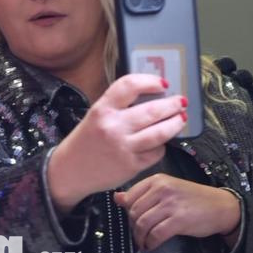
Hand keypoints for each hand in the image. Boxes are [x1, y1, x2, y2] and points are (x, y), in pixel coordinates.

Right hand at [47, 73, 185, 212]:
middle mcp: (113, 127)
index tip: (162, 83)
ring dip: (175, 124)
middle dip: (172, 104)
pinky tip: (160, 142)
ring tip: (181, 119)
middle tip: (181, 102)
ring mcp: (123, 147)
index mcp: (102, 109)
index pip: (130, 86)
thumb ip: (119, 106)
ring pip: (160, 133)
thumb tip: (152, 96)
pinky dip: (161, 146)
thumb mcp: (96, 116)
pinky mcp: (131, 166)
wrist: (71, 171)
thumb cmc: (86, 141)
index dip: (150, 81)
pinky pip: (155, 152)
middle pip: (153, 110)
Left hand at [115, 173, 240, 250]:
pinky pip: (156, 234)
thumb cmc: (192, 199)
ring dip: (140, 237)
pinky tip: (152, 245)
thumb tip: (117, 198)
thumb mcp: (167, 190)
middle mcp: (162, 189)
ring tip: (144, 242)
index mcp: (157, 180)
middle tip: (139, 235)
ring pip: (143, 223)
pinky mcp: (179, 220)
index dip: (128, 212)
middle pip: (134, 211)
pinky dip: (151, 243)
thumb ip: (143, 194)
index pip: (130, 196)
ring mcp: (171, 204)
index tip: (133, 221)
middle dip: (134, 227)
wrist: (221, 206)